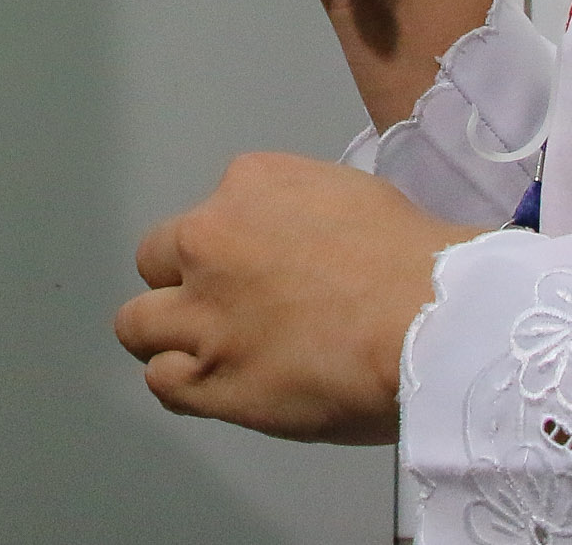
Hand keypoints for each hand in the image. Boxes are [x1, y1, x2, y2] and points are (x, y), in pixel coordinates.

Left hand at [115, 153, 476, 444]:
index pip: (209, 214)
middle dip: (186, 285)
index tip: (261, 274)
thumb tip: (290, 247)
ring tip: (211, 355)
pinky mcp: (210, 377)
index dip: (230, 251)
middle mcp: (209, 241)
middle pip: (156, 260)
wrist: (433, 321)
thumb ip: (297, 218)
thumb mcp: (349, 199)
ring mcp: (203, 312)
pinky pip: (161, 380)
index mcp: (249, 184)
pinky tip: (217, 386)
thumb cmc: (416, 264)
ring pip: (137, 323)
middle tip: (230, 313)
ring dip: (169, 337)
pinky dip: (184, 384)